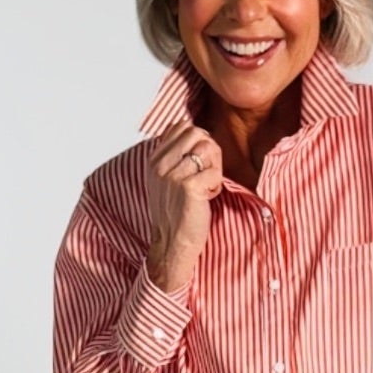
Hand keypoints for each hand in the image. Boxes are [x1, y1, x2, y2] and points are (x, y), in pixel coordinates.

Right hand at [145, 119, 221, 291]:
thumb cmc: (176, 214)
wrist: (172, 245)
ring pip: (208, 148)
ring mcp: (173, 175)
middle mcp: (160, 165)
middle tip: (207, 174)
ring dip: (214, 167)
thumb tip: (197, 133)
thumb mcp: (167, 181)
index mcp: (155, 160)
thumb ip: (175, 156)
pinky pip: (215, 171)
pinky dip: (217, 184)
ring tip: (206, 186)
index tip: (197, 163)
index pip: (181, 126)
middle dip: (210, 151)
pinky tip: (208, 197)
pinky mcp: (188, 187)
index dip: (197, 140)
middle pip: (197, 133)